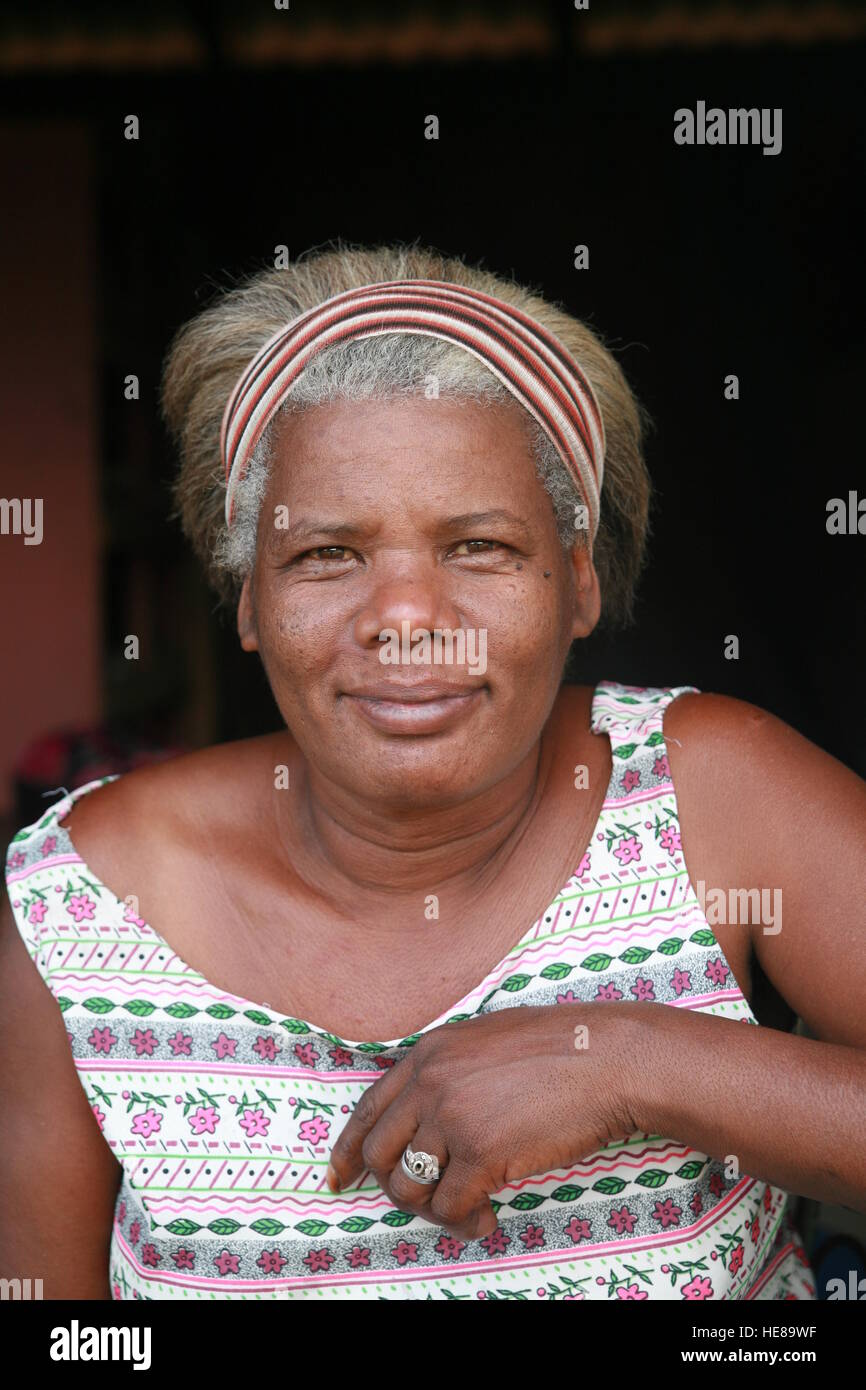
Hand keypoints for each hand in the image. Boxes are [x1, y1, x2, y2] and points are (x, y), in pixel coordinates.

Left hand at [326, 1002, 640, 1242]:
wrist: (607, 1058)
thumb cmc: (562, 1048)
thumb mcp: (487, 1038)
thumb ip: (451, 1069)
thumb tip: (432, 1114)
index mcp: (429, 1052)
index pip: (368, 1108)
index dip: (348, 1149)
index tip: (339, 1177)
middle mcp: (430, 1082)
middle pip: (379, 1152)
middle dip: (394, 1187)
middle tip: (427, 1202)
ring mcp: (452, 1117)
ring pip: (408, 1186)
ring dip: (433, 1210)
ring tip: (466, 1211)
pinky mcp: (481, 1152)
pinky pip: (450, 1206)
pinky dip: (465, 1222)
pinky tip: (487, 1219)